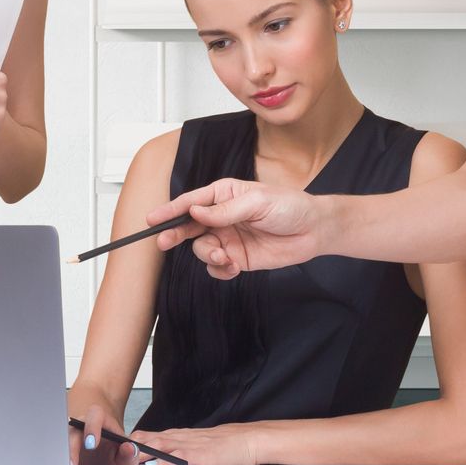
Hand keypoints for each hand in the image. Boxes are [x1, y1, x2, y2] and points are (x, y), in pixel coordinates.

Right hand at [68, 403, 138, 464]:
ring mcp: (72, 438)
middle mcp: (84, 426)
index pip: (95, 414)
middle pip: (73, 429)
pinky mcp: (65, 451)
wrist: (109, 462)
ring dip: (65, 458)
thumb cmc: (117, 453)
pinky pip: (59, 454)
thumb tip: (129, 448)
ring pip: (63, 441)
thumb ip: (131, 452)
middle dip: (71, 447)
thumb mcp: (126, 456)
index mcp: (101, 420)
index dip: (92, 427)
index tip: (91, 445)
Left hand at [128, 423, 261, 464]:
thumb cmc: (225, 445)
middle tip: (114, 451)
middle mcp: (182, 438)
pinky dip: (165, 462)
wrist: (246, 440)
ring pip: (161, 446)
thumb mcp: (198, 444)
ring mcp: (190, 445)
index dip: (133, 440)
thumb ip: (180, 449)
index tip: (116, 445)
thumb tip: (163, 458)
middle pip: (151, 438)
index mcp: (181, 436)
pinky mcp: (200, 456)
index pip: (152, 435)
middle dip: (132, 446)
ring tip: (127, 458)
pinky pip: (179, 458)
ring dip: (143, 452)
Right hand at [146, 178, 327, 279]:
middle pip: (189, 226)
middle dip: (175, 234)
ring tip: (223, 257)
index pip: (191, 201)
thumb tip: (196, 211)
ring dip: (206, 255)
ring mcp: (228, 237)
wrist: (313, 231)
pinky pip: (216, 267)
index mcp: (224, 195)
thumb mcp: (257, 202)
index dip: (170, 210)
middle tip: (163, 242)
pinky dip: (219, 270)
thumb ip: (225, 210)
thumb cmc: (290, 206)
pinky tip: (232, 267)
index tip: (151, 219)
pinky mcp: (237, 257)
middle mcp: (222, 216)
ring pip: (201, 248)